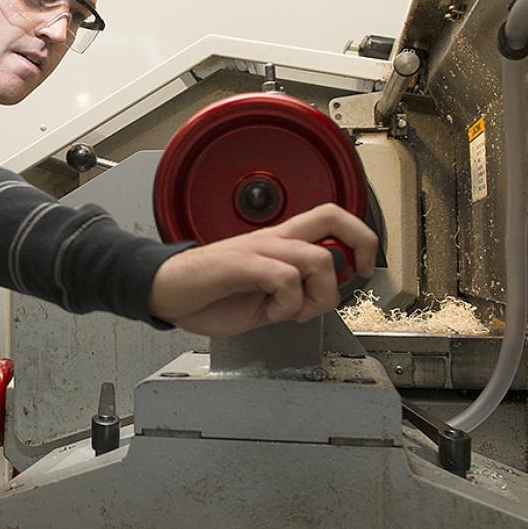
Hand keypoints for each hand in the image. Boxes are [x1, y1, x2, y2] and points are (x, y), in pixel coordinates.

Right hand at [148, 203, 377, 336]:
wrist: (165, 292)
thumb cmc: (208, 294)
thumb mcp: (264, 298)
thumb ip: (294, 294)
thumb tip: (323, 298)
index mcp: (279, 243)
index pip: (331, 218)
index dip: (360, 238)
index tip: (362, 270)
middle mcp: (273, 240)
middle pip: (333, 216)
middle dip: (360, 244)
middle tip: (355, 274)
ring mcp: (257, 250)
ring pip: (317, 258)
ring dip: (319, 295)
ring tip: (296, 311)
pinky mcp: (241, 265)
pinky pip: (285, 278)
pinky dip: (288, 304)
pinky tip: (272, 313)